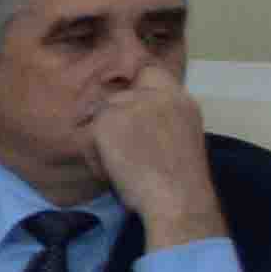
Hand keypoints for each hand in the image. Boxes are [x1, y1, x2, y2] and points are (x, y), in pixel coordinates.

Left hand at [84, 72, 225, 245]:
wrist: (178, 198)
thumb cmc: (181, 182)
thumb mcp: (180, 137)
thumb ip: (160, 119)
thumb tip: (133, 122)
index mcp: (181, 100)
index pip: (149, 73)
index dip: (133, 88)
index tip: (126, 112)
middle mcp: (159, 95)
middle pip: (119, 94)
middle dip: (113, 118)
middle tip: (119, 148)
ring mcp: (134, 104)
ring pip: (102, 114)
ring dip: (103, 139)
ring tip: (119, 166)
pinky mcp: (110, 119)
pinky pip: (89, 134)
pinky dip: (95, 155)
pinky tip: (112, 172)